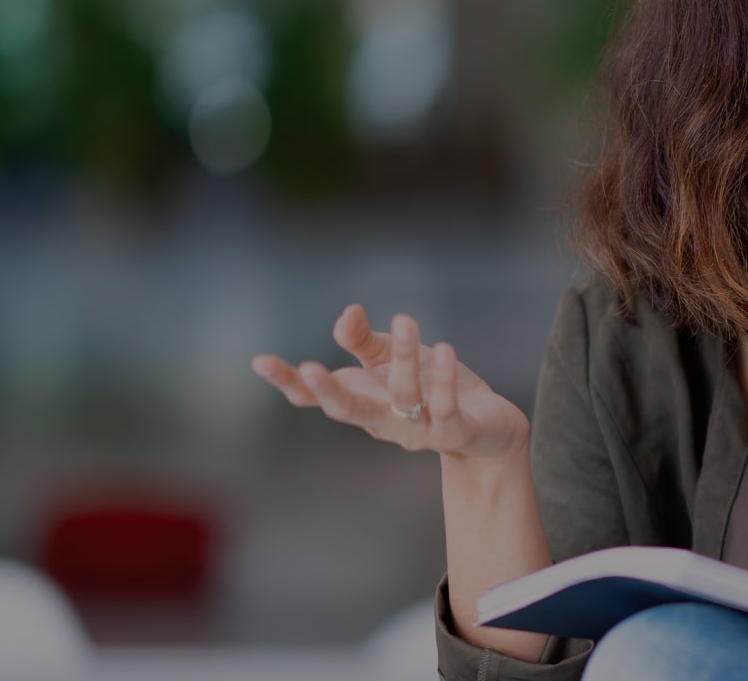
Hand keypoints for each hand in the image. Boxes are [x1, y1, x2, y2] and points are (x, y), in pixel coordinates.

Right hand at [251, 305, 528, 461]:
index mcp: (363, 400)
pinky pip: (446, 410)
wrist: (489, 430)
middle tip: (310, 367)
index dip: (287, 381)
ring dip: (402, 359)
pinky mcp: (456, 433)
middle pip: (349, 410)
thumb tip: (347, 313)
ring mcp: (418, 431)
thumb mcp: (392, 361)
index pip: (315, 396)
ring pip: (404, 396)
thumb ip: (364, 341)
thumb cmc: (432, 390)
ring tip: (404, 319)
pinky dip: (444, 382)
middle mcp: (384, 420)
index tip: (259, 360)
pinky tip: (445, 349)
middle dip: (328, 391)